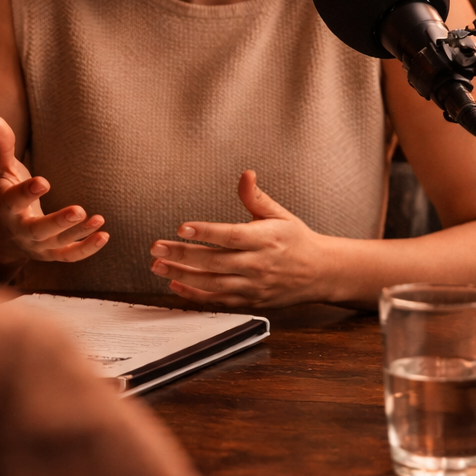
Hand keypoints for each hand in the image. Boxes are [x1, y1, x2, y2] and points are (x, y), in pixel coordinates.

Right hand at [0, 116, 107, 265]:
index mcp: (4, 206)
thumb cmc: (2, 191)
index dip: (27, 192)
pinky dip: (86, 249)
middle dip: (58, 222)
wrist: (0, 235)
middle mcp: (19, 230)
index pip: (13, 201)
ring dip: (78, 233)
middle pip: (38, 230)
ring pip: (58, 244)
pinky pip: (69, 255)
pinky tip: (104, 235)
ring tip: (99, 219)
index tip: (43, 182)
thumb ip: (0, 146)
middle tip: (78, 210)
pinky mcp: (51, 254)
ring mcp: (37, 245)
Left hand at [149, 170, 331, 307]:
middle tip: (156, 248)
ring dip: (182, 276)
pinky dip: (195, 296)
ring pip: (213, 284)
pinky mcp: (250, 301)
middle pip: (215, 262)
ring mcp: (253, 286)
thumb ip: (256, 197)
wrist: (319, 272)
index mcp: (265, 239)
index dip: (206, 232)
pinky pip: (218, 301)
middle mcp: (258, 264)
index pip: (231, 236)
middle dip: (183, 255)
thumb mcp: (280, 214)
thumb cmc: (296, 240)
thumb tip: (245, 174)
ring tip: (158, 267)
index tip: (182, 227)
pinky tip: (176, 286)